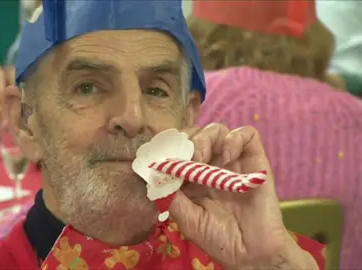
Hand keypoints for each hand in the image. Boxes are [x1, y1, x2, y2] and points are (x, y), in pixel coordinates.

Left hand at [168, 123, 316, 268]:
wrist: (251, 253)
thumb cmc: (218, 238)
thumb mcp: (187, 219)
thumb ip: (171, 195)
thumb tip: (154, 172)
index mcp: (191, 177)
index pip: (177, 149)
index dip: (170, 147)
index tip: (164, 156)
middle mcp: (210, 165)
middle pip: (195, 134)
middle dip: (187, 142)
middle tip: (188, 159)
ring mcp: (232, 161)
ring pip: (217, 130)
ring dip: (206, 138)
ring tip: (204, 157)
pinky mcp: (255, 159)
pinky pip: (247, 134)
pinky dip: (234, 138)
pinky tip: (227, 157)